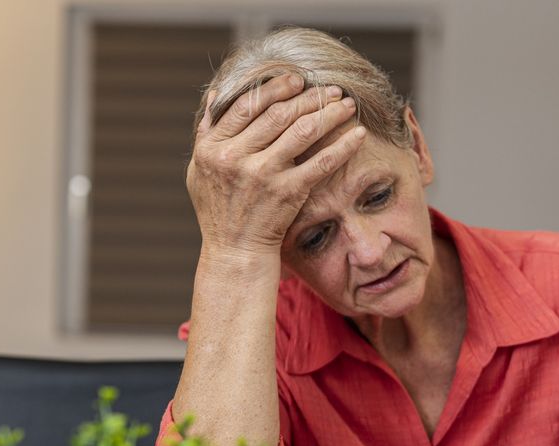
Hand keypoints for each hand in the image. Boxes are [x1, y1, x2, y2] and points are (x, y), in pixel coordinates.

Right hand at [186, 73, 366, 262]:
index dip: (274, 88)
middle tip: (330, 89)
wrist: (234, 252)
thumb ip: (205, 134)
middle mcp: (235, 157)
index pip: (246, 105)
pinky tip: (358, 134)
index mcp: (212, 147)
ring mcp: (263, 175)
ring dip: (329, 113)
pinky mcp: (288, 192)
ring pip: (302, 130)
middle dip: (309, 97)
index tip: (296, 80)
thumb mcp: (200, 170)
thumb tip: (213, 96)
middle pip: (278, 113)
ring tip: (346, 104)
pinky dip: (342, 145)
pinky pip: (321, 162)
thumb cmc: (218, 211)